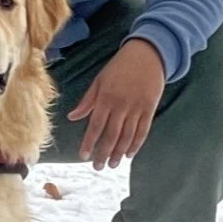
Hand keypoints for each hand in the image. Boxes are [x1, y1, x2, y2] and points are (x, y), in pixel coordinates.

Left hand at [67, 38, 164, 169]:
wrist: (147, 54)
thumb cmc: (120, 67)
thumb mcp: (100, 80)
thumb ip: (87, 101)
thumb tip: (72, 117)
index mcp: (106, 98)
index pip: (95, 125)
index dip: (89, 142)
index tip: (83, 156)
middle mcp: (121, 105)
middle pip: (111, 135)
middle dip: (103, 153)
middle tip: (98, 166)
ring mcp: (137, 108)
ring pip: (127, 136)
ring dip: (119, 152)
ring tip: (112, 165)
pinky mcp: (149, 109)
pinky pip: (142, 131)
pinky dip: (136, 144)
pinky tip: (129, 154)